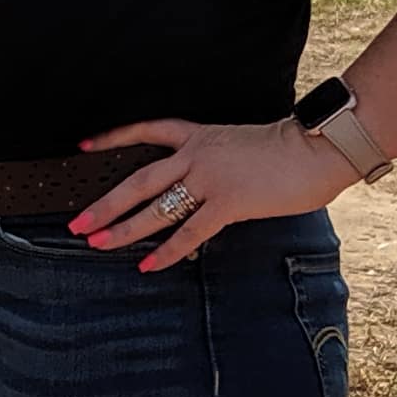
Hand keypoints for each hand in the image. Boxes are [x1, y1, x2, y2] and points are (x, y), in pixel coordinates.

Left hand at [73, 114, 350, 268]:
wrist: (318, 147)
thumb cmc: (290, 149)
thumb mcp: (243, 145)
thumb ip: (219, 161)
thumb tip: (206, 185)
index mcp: (200, 135)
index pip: (147, 131)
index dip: (113, 139)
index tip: (84, 147)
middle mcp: (197, 155)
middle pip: (138, 179)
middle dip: (104, 202)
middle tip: (78, 221)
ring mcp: (210, 178)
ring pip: (155, 207)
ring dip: (123, 228)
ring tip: (97, 243)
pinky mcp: (228, 202)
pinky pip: (188, 231)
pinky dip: (165, 251)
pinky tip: (146, 264)